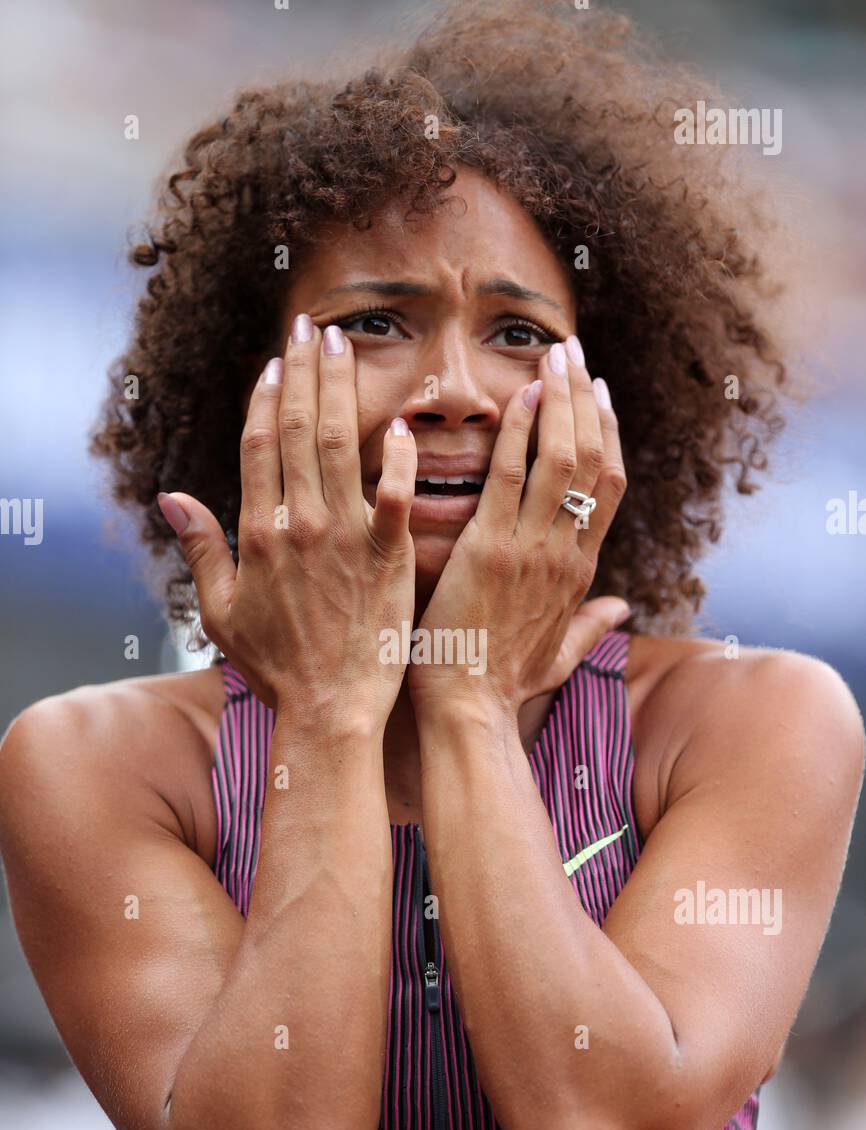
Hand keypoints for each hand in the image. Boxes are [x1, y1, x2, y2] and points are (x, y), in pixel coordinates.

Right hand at [156, 319, 417, 726]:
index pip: (261, 444)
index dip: (268, 396)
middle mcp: (299, 524)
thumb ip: (201, 548)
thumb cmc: (277, 666)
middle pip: (300, 429)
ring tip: (345, 345)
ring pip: (343, 446)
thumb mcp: (221, 611)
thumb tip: (171, 496)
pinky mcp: (388, 558)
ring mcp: (345, 538)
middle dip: (304, 371)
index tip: (276, 361)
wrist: (329, 709)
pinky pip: (395, 495)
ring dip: (343, 390)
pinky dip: (399, 458)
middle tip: (312, 326)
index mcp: (259, 532)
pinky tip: (403, 422)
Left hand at [407, 338, 628, 723]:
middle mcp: (565, 553)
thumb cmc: (502, 685)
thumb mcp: (559, 655)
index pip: (608, 486)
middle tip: (573, 354)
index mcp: (580, 572)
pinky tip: (518, 394)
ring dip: (559, 400)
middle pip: (593, 460)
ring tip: (551, 356)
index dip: (608, 433)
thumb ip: (592, 625)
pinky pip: (508, 477)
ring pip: (561, 459)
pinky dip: (518, 432)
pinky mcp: (489, 550)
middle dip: (585, 399)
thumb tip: (623, 608)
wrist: (467, 710)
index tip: (600, 394)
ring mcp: (531, 549)